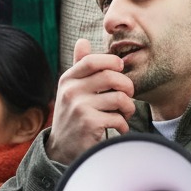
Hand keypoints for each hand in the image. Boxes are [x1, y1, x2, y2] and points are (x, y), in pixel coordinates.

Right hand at [45, 39, 134, 165]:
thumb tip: (83, 40)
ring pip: (120, 98)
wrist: (62, 150)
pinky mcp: (89, 124)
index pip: (92, 61)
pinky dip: (123, 125)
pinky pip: (119, 118)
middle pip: (111, 77)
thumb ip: (79, 66)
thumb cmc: (72, 116)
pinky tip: (118, 128)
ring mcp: (79, 107)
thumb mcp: (72, 90)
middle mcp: (71, 91)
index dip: (111, 61)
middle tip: (128, 96)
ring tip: (125, 113)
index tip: (120, 68)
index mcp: (68, 79)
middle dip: (127, 87)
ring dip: (128, 108)